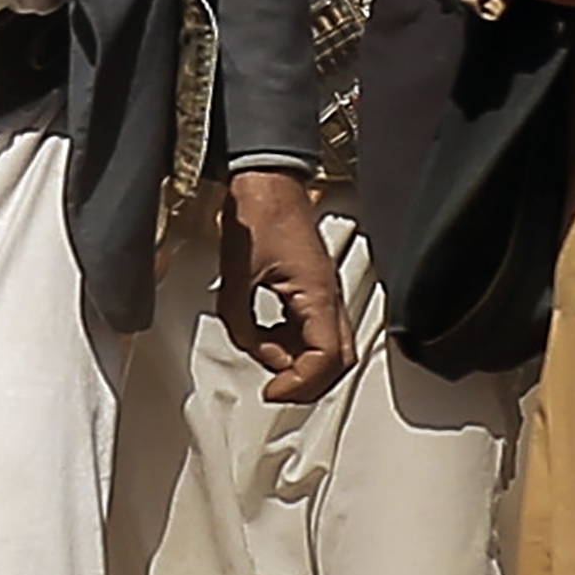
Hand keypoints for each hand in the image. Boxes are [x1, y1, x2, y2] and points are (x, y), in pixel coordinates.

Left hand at [219, 168, 352, 405]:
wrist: (268, 183)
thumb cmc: (260, 215)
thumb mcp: (236, 278)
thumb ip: (241, 324)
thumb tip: (251, 350)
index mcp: (317, 294)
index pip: (324, 358)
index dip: (299, 383)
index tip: (272, 392)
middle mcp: (330, 296)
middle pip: (338, 361)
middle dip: (308, 383)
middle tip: (277, 391)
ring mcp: (326, 293)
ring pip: (330, 348)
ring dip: (300, 363)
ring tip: (266, 359)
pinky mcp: (315, 288)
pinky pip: (315, 329)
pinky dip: (295, 344)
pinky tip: (270, 338)